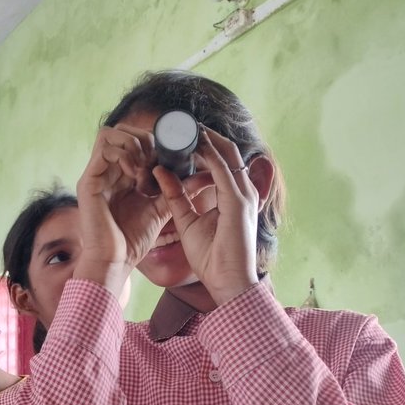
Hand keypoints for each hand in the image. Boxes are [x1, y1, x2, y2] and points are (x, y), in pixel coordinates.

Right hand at [74, 125, 171, 294]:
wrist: (114, 263)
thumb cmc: (132, 241)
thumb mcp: (159, 209)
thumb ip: (175, 190)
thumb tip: (203, 176)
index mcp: (119, 174)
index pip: (133, 138)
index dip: (152, 140)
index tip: (169, 157)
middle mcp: (105, 171)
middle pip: (121, 130)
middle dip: (143, 138)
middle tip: (157, 160)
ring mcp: (95, 174)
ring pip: (110, 133)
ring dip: (133, 144)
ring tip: (145, 168)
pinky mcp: (88, 182)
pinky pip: (104, 150)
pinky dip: (124, 155)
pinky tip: (135, 174)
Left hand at [154, 126, 259, 305]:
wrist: (228, 283)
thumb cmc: (213, 259)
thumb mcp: (188, 222)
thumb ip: (177, 197)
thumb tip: (160, 173)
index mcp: (235, 196)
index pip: (222, 160)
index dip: (204, 144)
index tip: (181, 133)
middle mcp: (243, 191)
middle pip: (227, 150)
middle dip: (205, 134)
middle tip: (181, 122)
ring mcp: (243, 195)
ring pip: (226, 154)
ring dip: (205, 138)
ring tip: (184, 126)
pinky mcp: (238, 202)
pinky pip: (221, 169)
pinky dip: (206, 154)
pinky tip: (191, 144)